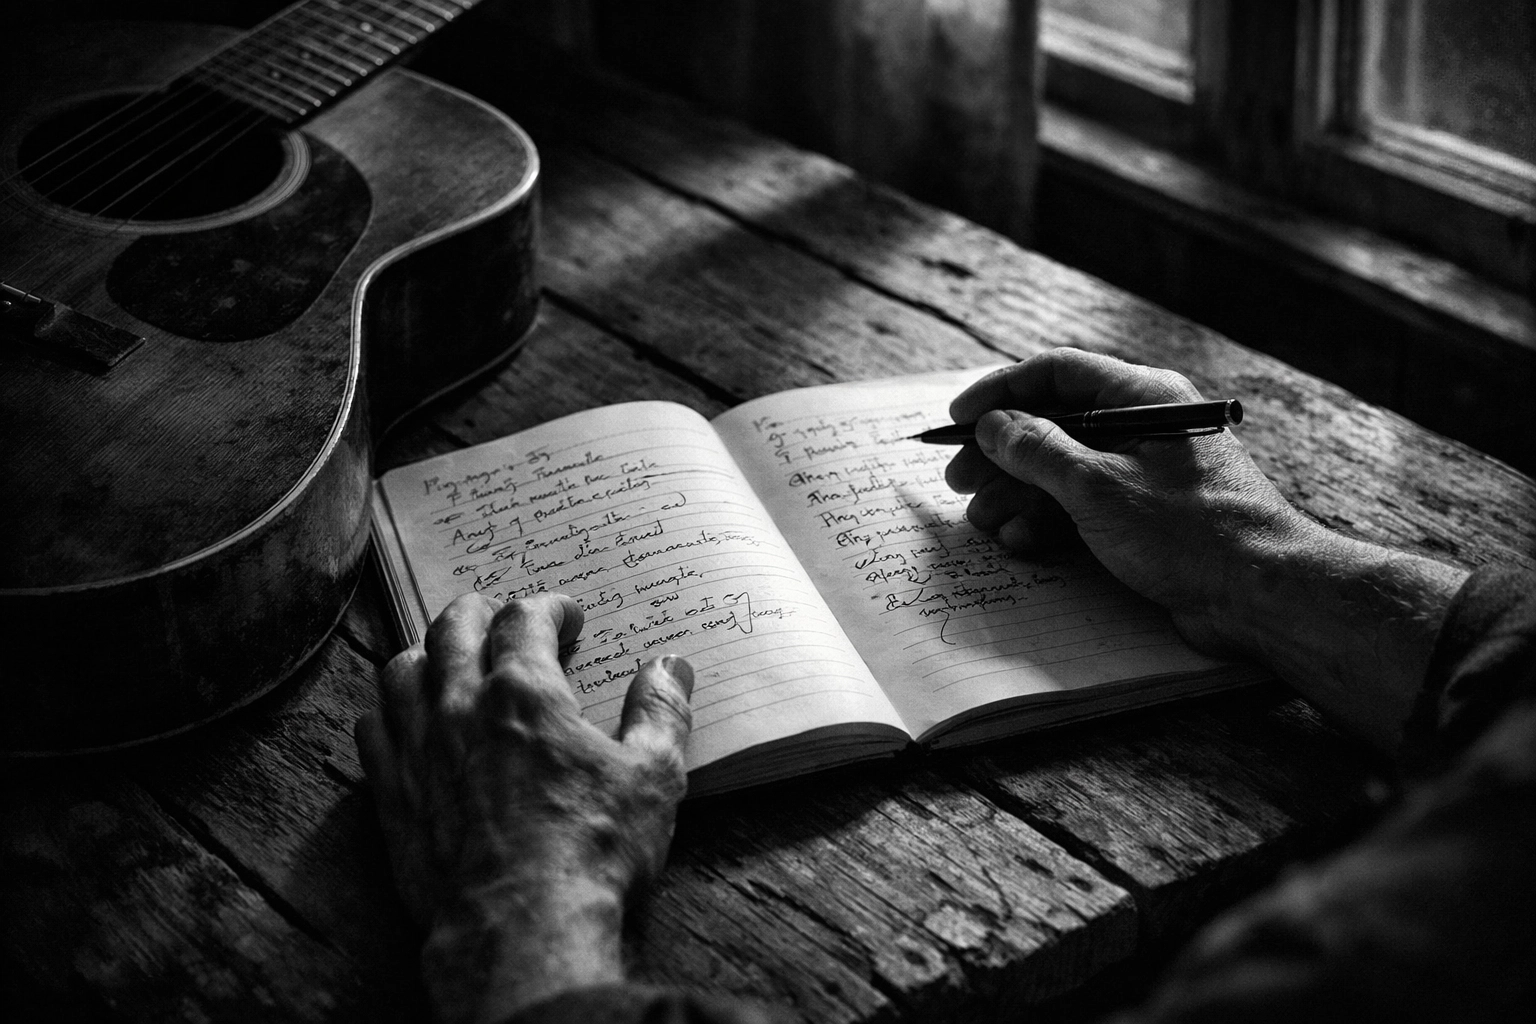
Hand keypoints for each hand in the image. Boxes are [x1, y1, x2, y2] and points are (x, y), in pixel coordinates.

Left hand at [354, 592, 694, 1022]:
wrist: (519, 924)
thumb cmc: (591, 849)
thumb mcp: (652, 775)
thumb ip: (661, 711)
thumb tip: (670, 667)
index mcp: (525, 691)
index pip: (526, 618)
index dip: (548, 607)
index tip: (566, 615)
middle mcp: (461, 706)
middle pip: (454, 629)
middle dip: (480, 611)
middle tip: (499, 614)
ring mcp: (418, 750)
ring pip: (401, 671)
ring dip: (426, 651)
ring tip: (444, 655)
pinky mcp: (393, 796)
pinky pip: (371, 731)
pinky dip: (385, 710)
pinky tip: (400, 717)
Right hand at [946, 347, 1316, 653]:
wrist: (1260, 595)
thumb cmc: (1191, 532)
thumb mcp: (1097, 486)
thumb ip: (1037, 451)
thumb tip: (994, 425)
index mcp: (1144, 397)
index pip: (1057, 373)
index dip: (1000, 393)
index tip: (958, 420)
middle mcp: (1145, 426)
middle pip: (1055, 424)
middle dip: (1001, 455)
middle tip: (958, 482)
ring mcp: (1145, 473)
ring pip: (1064, 470)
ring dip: (1018, 494)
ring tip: (983, 522)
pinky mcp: (1146, 516)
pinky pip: (1083, 506)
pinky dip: (1048, 521)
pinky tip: (1022, 541)